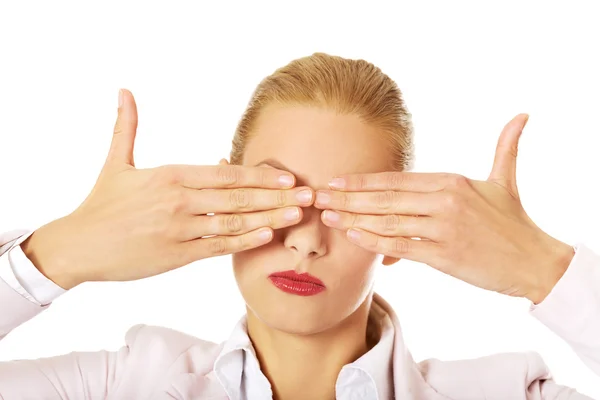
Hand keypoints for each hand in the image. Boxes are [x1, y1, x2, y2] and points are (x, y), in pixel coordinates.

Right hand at [21, 89, 313, 289]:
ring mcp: (180, 229)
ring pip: (233, 223)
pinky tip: (267, 237)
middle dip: (276, 196)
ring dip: (269, 218)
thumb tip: (124, 91)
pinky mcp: (176, 255)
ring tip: (297, 215)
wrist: (78, 245)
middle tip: (308, 195)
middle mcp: (179, 201)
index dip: (259, 176)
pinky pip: (217, 247)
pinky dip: (244, 242)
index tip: (287, 176)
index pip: (225, 174)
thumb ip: (127, 126)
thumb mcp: (116, 162)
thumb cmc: (101, 205)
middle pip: (237, 198)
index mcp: (170, 176)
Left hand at [315, 114, 573, 303]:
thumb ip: (505, 148)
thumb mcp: (505, 180)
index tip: (335, 181)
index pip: (396, 179)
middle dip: (347, 198)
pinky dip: (377, 242)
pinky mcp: (444, 255)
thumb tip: (521, 115)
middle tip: (317, 197)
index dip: (362, 181)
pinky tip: (355, 238)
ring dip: (354, 220)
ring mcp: (443, 228)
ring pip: (389, 222)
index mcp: (450, 181)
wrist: (535, 260)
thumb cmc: (514, 221)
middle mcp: (444, 201)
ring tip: (328, 216)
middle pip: (385, 199)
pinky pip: (402, 246)